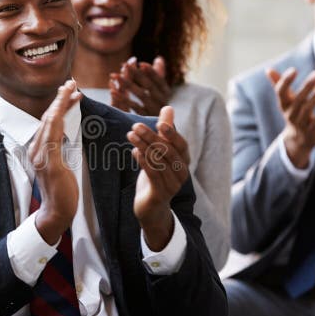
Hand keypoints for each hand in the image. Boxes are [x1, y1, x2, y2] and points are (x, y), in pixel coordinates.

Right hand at [29, 80, 81, 244]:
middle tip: (71, 82)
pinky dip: (59, 120)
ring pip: (50, 123)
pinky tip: (65, 109)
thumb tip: (61, 136)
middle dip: (59, 98)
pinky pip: (54, 137)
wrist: (56, 212)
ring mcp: (41, 157)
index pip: (48, 121)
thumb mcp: (59, 165)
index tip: (69, 91)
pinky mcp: (50, 164)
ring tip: (72, 89)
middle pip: (48, 117)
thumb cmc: (61, 191)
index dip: (58, 104)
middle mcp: (36, 150)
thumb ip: (57, 149)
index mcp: (38, 149)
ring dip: (61, 104)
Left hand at [110, 56, 171, 115]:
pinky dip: (122, 98)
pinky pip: (132, 107)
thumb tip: (159, 58)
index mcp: (166, 92)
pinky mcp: (144, 119)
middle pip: (149, 85)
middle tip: (124, 64)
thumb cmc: (155, 106)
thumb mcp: (159, 91)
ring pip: (140, 95)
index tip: (140, 63)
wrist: (157, 129)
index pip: (159, 79)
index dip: (151, 71)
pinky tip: (112, 91)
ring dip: (127, 84)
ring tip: (114, 75)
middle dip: (136, 74)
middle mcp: (162, 101)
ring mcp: (153, 110)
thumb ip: (159, 75)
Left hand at [127, 106, 189, 250]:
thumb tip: (168, 107)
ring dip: (143, 146)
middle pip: (168, 151)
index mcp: (184, 162)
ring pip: (158, 162)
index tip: (159, 122)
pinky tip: (134, 151)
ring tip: (130, 135)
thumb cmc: (157, 175)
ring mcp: (172, 185)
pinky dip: (143, 161)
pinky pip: (152, 174)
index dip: (172, 134)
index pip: (182, 145)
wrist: (152, 207)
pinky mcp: (160, 194)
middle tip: (135, 126)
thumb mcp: (161, 152)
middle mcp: (181, 173)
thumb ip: (165, 131)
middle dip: (151, 137)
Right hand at [267, 67, 314, 168]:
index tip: (294, 69)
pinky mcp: (310, 131)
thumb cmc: (293, 113)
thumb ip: (278, 84)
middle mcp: (290, 113)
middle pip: (297, 98)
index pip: (281, 91)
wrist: (298, 139)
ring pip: (308, 108)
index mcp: (283, 104)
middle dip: (307, 86)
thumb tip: (267, 69)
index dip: (285, 81)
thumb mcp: (285, 100)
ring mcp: (300, 123)